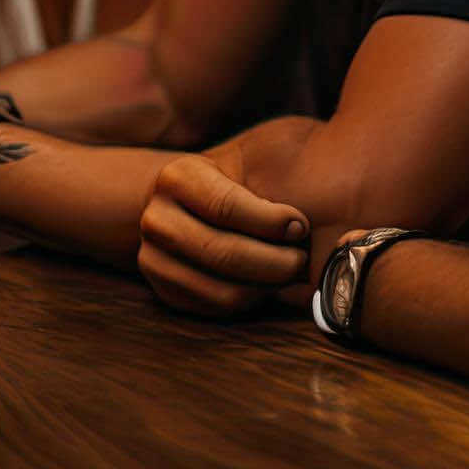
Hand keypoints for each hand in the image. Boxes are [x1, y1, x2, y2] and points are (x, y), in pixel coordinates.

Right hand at [136, 154, 309, 317]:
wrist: (184, 199)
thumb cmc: (231, 176)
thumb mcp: (245, 160)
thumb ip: (273, 175)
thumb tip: (314, 208)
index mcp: (177, 177)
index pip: (226, 206)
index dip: (269, 222)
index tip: (301, 226)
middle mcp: (157, 219)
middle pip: (223, 254)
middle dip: (274, 261)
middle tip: (303, 259)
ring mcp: (154, 259)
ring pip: (222, 290)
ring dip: (267, 286)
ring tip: (291, 272)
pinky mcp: (165, 290)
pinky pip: (217, 308)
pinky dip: (251, 300)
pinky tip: (269, 283)